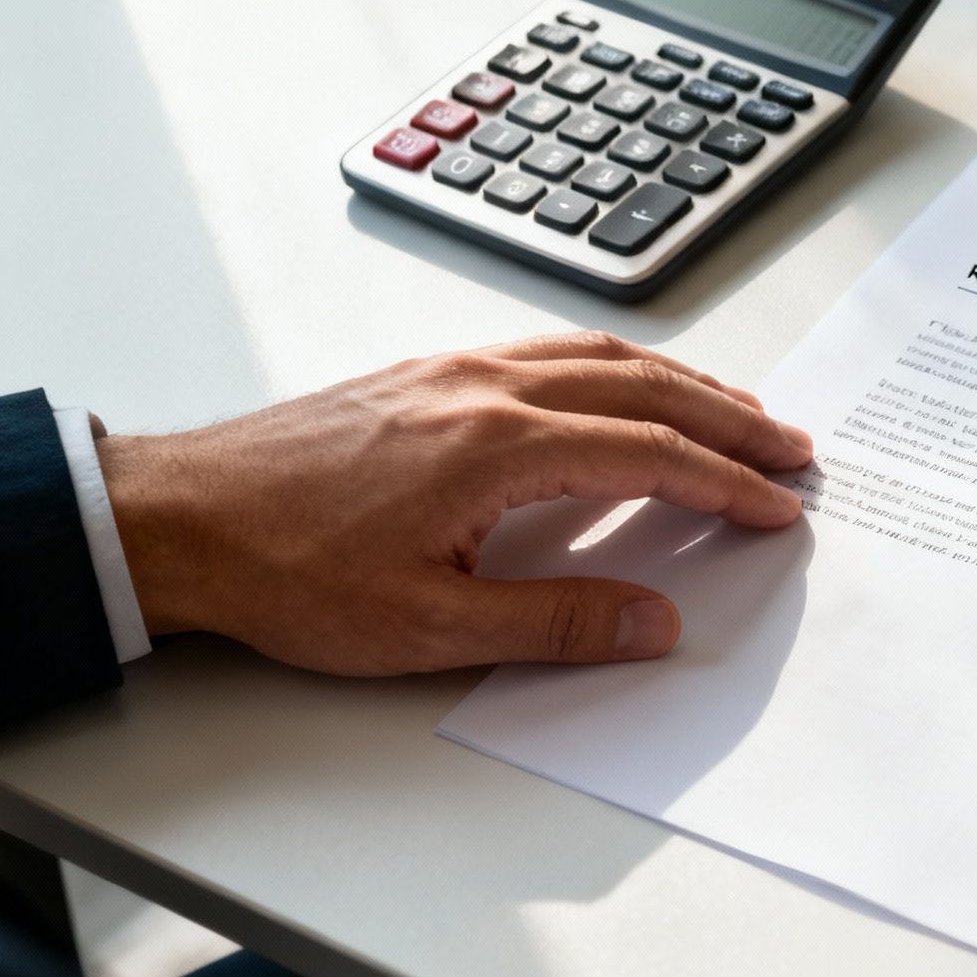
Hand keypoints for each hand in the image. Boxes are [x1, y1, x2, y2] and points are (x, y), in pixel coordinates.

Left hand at [96, 332, 812, 673]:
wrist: (183, 518)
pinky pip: (554, 349)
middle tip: (792, 448)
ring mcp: (458, 370)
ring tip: (738, 411)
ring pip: (603, 356)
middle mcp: (488, 389)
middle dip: (731, 421)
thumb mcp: (428, 627)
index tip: (778, 507)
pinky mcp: (430, 371)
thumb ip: (555, 624)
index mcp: (499, 447)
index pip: (650, 454)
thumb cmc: (289, 572)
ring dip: (684, 382)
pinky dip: (621, 364)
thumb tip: (655, 621)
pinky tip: (629, 383)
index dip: (727, 484)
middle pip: (646, 390)